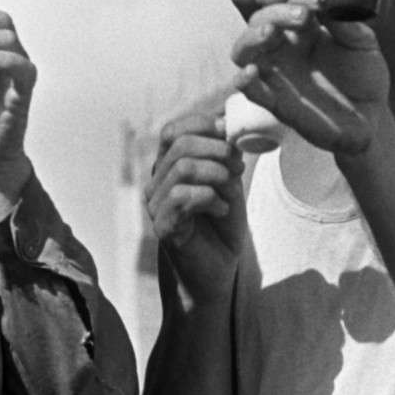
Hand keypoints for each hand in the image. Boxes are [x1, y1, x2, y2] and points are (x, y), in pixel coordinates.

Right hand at [145, 114, 242, 299]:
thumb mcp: (228, 183)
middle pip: (179, 144)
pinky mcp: (162, 227)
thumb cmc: (220, 227)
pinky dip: (209, 197)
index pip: (172, 131)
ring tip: (232, 190)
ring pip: (183, 167)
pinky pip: (182, 196)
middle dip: (217, 150)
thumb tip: (231, 120)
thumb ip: (225, 155)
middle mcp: (156, 183)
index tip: (230, 132)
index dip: (202, 124)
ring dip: (216, 173)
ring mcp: (155, 205)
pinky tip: (221, 209)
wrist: (216, 273)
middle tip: (239, 167)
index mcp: (168, 168)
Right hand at [230, 0, 386, 156]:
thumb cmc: (364, 77)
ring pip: (244, 50)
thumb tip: (330, 1)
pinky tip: (251, 72)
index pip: (289, 2)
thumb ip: (345, 22)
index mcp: (304, 27)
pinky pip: (249, 89)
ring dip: (251, 37)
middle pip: (261, 20)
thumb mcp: (362, 43)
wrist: (371, 118)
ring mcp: (277, 73)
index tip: (319, 1)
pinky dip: (243, 80)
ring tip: (269, 31)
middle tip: (302, 16)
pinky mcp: (275, 101)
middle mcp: (285, 46)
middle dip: (276, 13)